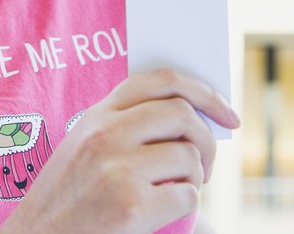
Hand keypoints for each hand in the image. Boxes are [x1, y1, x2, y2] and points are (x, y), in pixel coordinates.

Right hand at [0, 69, 240, 233]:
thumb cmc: (67, 198)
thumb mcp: (84, 147)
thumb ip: (124, 126)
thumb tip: (191, 118)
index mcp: (97, 115)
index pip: (161, 80)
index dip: (203, 91)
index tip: (226, 113)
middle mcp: (105, 133)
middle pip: (183, 114)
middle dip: (208, 141)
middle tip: (205, 167)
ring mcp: (117, 168)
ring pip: (189, 156)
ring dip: (195, 179)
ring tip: (175, 192)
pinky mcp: (130, 205)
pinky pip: (187, 196)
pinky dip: (185, 207)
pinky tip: (162, 214)